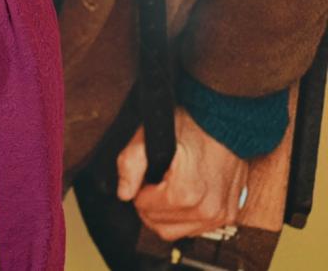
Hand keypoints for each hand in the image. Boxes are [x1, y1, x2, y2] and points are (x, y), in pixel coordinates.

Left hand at [116, 107, 248, 240]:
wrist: (227, 120)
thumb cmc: (190, 124)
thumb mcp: (149, 136)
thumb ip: (130, 164)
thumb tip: (124, 192)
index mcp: (186, 193)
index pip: (145, 209)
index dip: (140, 191)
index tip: (147, 176)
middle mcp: (207, 210)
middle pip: (159, 224)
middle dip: (151, 204)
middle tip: (155, 181)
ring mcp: (220, 215)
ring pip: (177, 231)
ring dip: (167, 213)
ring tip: (170, 186)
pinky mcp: (228, 215)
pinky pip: (197, 229)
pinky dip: (185, 216)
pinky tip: (185, 194)